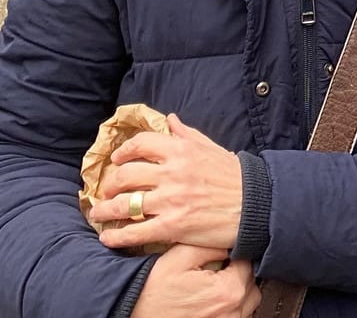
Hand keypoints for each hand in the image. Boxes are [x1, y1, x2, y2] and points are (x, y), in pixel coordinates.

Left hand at [89, 115, 245, 251]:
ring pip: (124, 204)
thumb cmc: (236, 177)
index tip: (117, 159)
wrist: (257, 206)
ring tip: (98, 214)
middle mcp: (172, 173)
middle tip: (106, 191)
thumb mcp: (211, 148)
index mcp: (181, 151)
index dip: (123, 152)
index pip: (140, 144)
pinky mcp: (173, 226)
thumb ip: (187, 134)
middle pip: (125, 175)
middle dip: (109, 184)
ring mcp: (171, 200)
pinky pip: (135, 232)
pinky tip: (108, 238)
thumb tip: (170, 119)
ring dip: (105, 210)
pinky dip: (117, 236)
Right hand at [127, 244, 258, 317]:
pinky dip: (227, 307)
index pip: (247, 264)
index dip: (234, 255)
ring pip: (246, 302)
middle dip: (237, 273)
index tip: (224, 253)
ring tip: (213, 284)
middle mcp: (232, 312)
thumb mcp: (179, 257)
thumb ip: (210, 246)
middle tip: (217, 268)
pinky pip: (235, 315)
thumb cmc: (151, 290)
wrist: (130, 312)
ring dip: (235, 291)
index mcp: (228, 291)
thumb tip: (229, 242)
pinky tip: (208, 299)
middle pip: (250, 284)